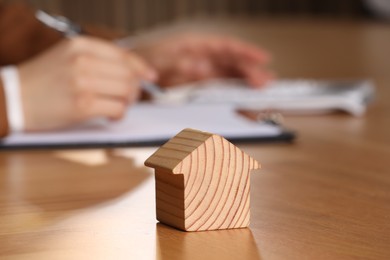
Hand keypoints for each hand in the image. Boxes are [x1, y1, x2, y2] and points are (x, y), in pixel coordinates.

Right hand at [18, 36, 156, 130]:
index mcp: (80, 45)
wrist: (15, 98)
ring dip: (127, 102)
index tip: (150, 76)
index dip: (141, 67)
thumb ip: (97, 60)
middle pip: (128, 74)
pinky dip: (119, 114)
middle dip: (133, 89)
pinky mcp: (82, 105)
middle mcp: (82, 61)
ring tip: (116, 106)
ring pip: (126, 92)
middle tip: (127, 98)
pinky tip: (110, 116)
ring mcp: (82, 83)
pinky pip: (117, 109)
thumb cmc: (44, 80)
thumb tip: (133, 72)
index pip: (122, 55)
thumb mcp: (67, 58)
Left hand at [133, 33, 272, 86]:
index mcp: (194, 46)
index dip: (245, 51)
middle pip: (231, 63)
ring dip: (246, 83)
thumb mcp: (156, 60)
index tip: (262, 57)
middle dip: (250, 71)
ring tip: (263, 90)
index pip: (225, 46)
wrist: (133, 76)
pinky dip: (232, 95)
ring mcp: (202, 73)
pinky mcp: (199, 87)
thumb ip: (177, 64)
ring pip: (229, 77)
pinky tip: (244, 100)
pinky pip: (219, 90)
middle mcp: (202, 58)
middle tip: (265, 82)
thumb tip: (201, 68)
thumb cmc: (144, 61)